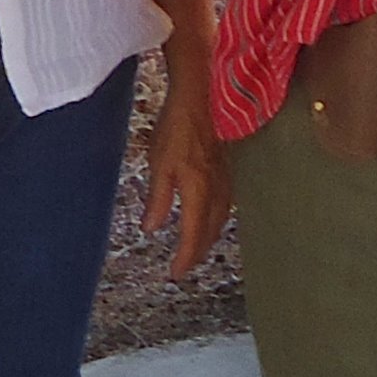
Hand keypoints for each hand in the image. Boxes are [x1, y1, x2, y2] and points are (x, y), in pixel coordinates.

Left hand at [145, 83, 228, 275]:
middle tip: (183, 267)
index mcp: (198, 191)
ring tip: (196, 249)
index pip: (193, 233)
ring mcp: (224, 180)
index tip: (175, 274)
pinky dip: (216, 222)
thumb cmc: (174, 130)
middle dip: (197, 252)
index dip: (185, 256)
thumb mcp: (159, 165)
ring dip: (208, 238)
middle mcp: (216, 190)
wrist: (197, 102)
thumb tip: (151, 229)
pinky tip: (210, 220)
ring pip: (220, 220)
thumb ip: (158, 199)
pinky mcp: (225, 171)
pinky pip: (225, 206)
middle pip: (210, 231)